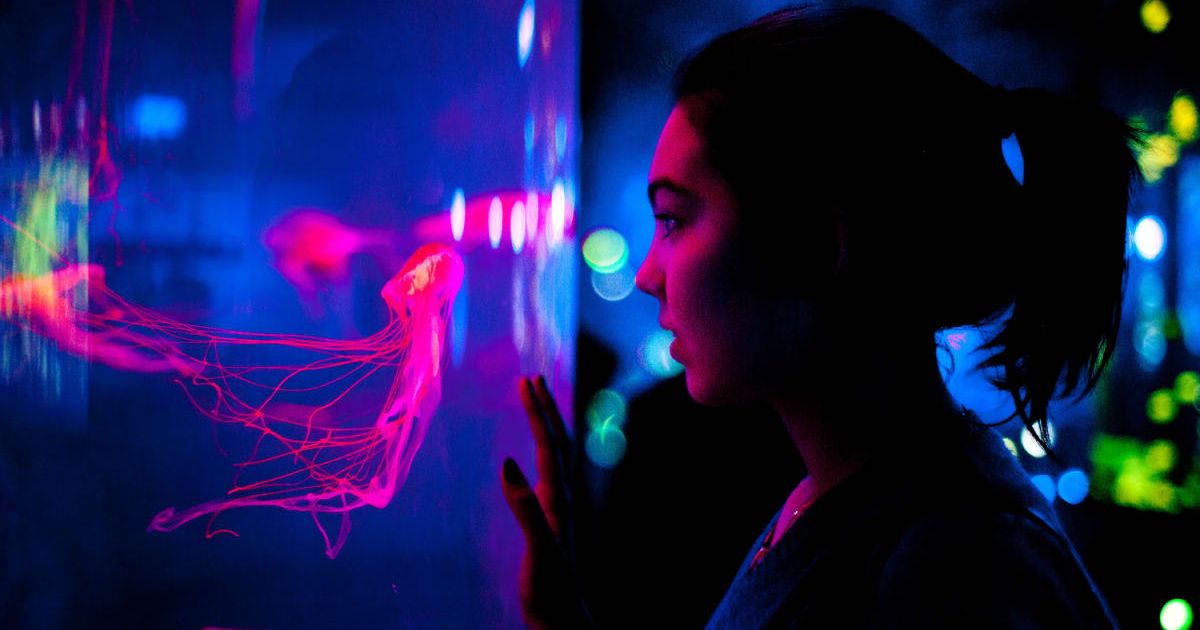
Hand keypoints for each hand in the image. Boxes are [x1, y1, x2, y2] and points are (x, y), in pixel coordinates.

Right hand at [501, 375, 591, 629]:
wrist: (562, 617)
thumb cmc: (549, 588)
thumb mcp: (538, 549)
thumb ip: (526, 509)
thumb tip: (509, 465)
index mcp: (556, 499)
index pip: (548, 445)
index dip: (537, 413)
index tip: (525, 382)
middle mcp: (560, 498)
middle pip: (557, 443)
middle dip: (545, 409)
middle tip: (532, 379)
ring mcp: (556, 508)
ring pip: (555, 456)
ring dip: (546, 425)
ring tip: (536, 403)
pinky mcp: (549, 520)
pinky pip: (546, 474)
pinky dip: (539, 453)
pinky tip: (530, 456)